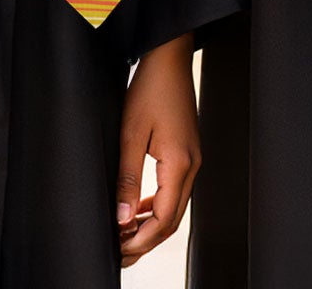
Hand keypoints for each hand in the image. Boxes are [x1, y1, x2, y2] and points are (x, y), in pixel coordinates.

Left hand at [116, 34, 200, 264]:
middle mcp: (192, 164)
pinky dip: (158, 207)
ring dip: (151, 226)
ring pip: (175, 207)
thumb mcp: (130, 134)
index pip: (164, 219)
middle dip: (146, 241)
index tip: (118, 250)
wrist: (170, 58)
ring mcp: (193, 158)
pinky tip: (138, 209)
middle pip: (173, 219)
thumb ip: (127, 179)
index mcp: (180, 163)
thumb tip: (122, 219)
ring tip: (125, 236)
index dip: (141, 240)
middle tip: (119, 252)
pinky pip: (175, 190)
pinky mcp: (187, 153)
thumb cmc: (151, 89)